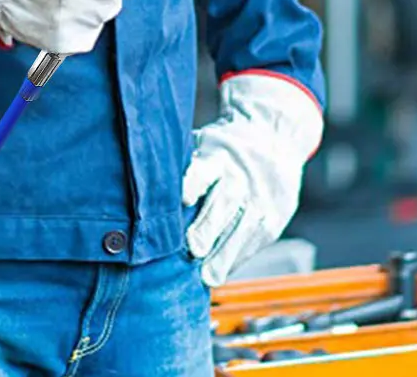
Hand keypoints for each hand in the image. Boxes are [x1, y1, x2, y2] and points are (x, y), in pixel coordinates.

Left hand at [182, 73, 322, 288]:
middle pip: (224, 203)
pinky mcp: (272, 219)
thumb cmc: (223, 148)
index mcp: (218, 156)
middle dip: (209, 226)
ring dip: (225, 254)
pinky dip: (237, 258)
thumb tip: (141, 187)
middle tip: (193, 248)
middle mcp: (240, 177)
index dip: (193, 182)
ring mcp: (260, 200)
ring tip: (209, 277)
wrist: (274, 138)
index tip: (184, 197)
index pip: (203, 169)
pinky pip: (254, 243)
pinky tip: (221, 272)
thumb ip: (182, 167)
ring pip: (243, 229)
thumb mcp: (203, 143)